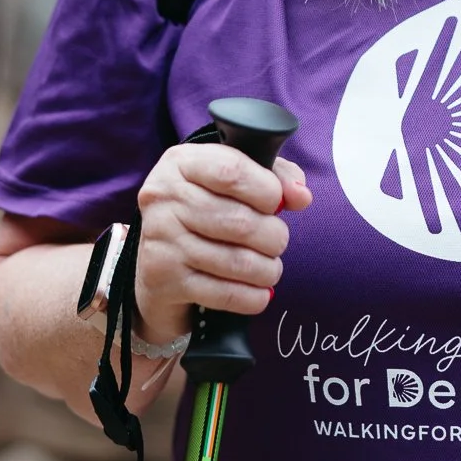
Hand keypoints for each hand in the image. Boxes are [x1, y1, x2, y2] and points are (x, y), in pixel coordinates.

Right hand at [134, 141, 311, 345]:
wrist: (160, 258)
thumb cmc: (208, 208)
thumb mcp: (237, 178)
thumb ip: (276, 176)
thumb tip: (301, 196)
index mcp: (181, 164)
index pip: (233, 173)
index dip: (268, 190)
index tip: (277, 203)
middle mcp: (164, 199)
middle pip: (241, 222)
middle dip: (274, 236)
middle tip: (276, 241)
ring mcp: (161, 240)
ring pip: (239, 262)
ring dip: (268, 269)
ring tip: (269, 267)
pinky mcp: (164, 280)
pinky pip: (226, 294)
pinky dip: (254, 296)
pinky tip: (259, 290)